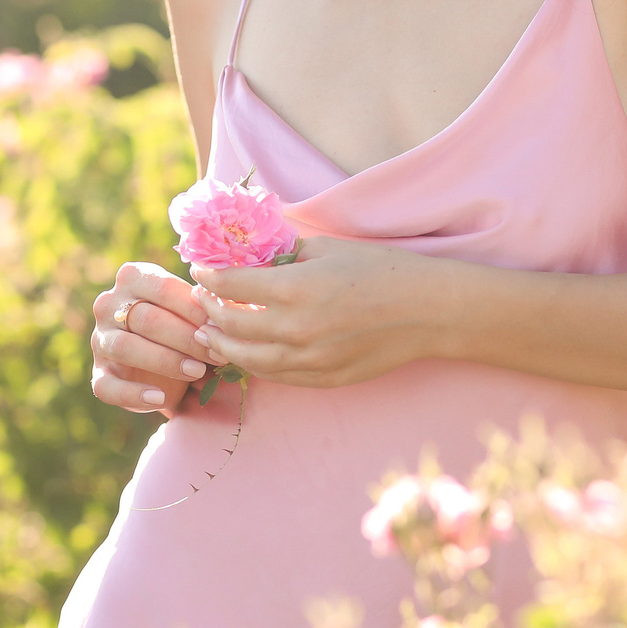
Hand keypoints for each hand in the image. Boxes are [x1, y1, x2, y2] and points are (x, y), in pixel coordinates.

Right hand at [88, 261, 212, 413]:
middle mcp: (108, 304)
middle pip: (146, 319)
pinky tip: (159, 398)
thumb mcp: (193, 310)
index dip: (194, 308)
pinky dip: (133, 394)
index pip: (163, 288)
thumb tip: (228, 311)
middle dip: (185, 338)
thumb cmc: (186, 326)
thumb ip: (205, 306)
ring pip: (126, 348)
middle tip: (216, 354)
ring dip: (165, 361)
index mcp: (132, 277)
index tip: (220, 326)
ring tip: (196, 372)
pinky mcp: (99, 374)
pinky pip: (107, 386)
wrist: (166, 365)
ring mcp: (100, 340)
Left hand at [191, 237, 427, 387]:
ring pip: (247, 359)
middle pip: (232, 325)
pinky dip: (254, 364)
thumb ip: (288, 255)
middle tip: (202, 302)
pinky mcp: (323, 378)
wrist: (427, 311)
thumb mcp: (329, 248)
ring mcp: (309, 359)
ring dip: (223, 345)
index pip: (233, 285)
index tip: (199, 271)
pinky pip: (276, 375)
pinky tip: (247, 353)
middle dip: (209, 312)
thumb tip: (257, 257)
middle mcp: (296, 328)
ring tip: (211, 335)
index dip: (210, 277)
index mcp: (295, 288)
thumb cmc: (382, 270)